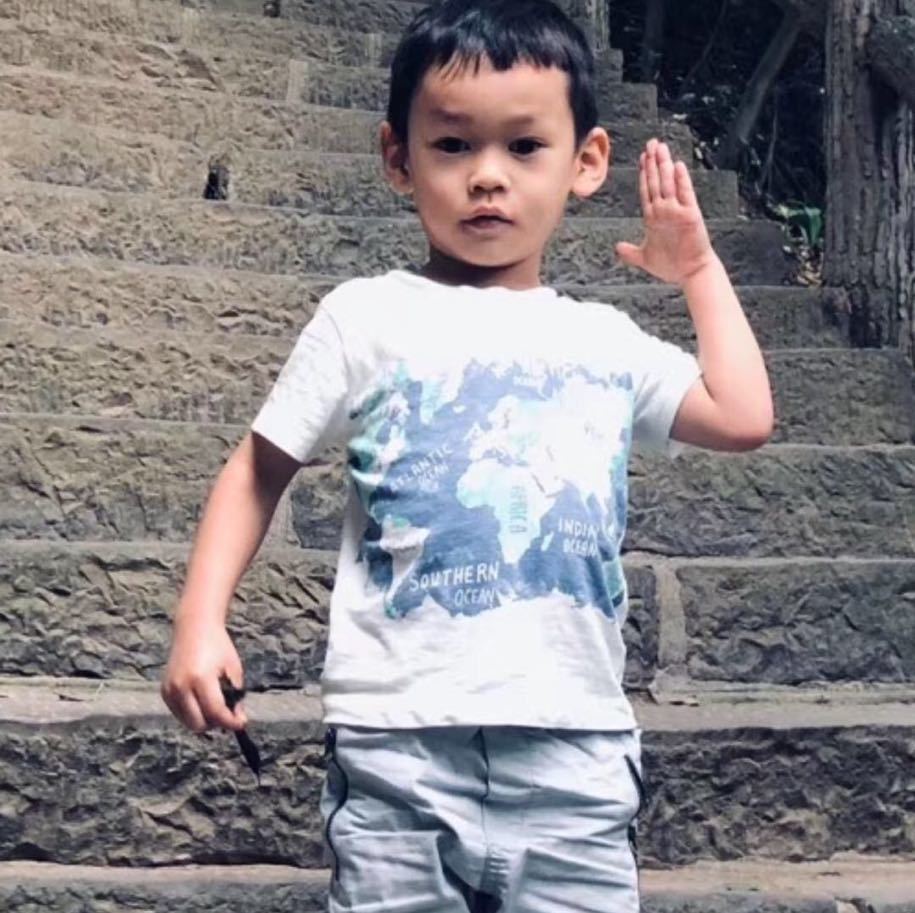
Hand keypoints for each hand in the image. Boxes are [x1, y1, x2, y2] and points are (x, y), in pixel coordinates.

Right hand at [160, 617, 247, 733]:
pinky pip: (180, 714)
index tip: (242, 723)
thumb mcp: (233, 668)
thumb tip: (238, 719)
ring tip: (216, 704)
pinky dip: (193, 713)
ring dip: (204, 720)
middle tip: (229, 714)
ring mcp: (170, 689)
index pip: (215, 712)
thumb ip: (236, 695)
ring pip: (188, 722)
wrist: (194, 627)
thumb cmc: (218, 646)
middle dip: (216, 723)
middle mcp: (181, 686)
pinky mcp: (164, 691)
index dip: (231, 722)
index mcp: (200, 678)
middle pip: (199, 724)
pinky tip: (202, 699)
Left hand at [615, 138, 716, 284]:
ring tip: (660, 148)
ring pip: (668, 183)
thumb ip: (630, 252)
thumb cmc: (671, 266)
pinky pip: (685, 194)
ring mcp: (677, 211)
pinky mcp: (690, 215)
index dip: (644, 173)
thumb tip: (618, 248)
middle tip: (651, 143)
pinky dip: (681, 181)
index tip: (642, 157)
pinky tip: (677, 166)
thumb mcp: (644, 258)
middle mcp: (665, 210)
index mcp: (653, 217)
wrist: (690, 273)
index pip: (646, 189)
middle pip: (656, 181)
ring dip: (664, 165)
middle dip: (653, 162)